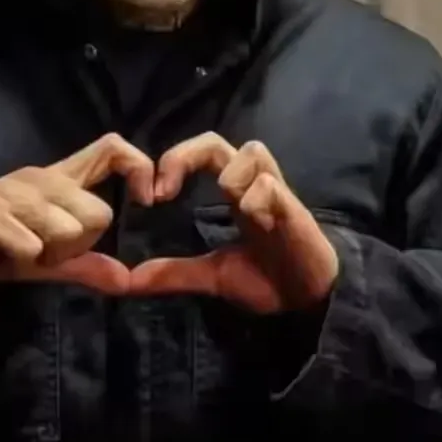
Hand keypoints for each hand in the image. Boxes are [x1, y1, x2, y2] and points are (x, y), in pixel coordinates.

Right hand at [0, 133, 153, 293]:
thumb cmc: (7, 247)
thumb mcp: (55, 257)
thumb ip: (90, 265)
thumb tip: (126, 280)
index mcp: (63, 177)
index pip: (111, 148)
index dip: (138, 166)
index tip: (148, 200)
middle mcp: (41, 176)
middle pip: (97, 211)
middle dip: (81, 244)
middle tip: (52, 251)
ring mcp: (11, 190)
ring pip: (67, 229)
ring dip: (51, 254)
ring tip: (30, 253)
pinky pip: (30, 245)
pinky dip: (26, 259)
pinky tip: (9, 257)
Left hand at [129, 133, 338, 312]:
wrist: (309, 300)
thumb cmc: (267, 278)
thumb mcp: (213, 276)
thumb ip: (175, 273)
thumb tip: (131, 280)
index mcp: (231, 191)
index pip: (200, 152)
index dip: (174, 161)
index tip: (151, 196)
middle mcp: (251, 183)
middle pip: (214, 141)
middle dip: (185, 156)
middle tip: (164, 190)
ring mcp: (274, 193)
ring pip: (250, 151)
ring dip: (229, 173)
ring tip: (224, 202)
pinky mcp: (294, 209)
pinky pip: (271, 185)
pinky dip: (256, 197)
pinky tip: (253, 221)